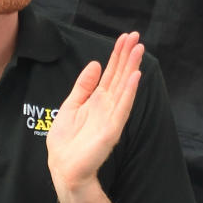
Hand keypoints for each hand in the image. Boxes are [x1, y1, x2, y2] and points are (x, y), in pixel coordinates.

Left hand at [46, 31, 143, 192]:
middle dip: (128, 56)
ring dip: (132, 68)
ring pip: (125, 87)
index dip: (117, 55)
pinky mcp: (112, 129)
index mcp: (97, 100)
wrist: (63, 167)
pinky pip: (123, 107)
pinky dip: (130, 92)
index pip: (111, 73)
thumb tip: (95, 64)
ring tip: (139, 49)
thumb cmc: (65, 142)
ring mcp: (111, 116)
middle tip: (136, 36)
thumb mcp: (70, 106)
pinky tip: (136, 76)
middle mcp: (107, 106)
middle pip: (120, 76)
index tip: (125, 38)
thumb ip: (83, 87)